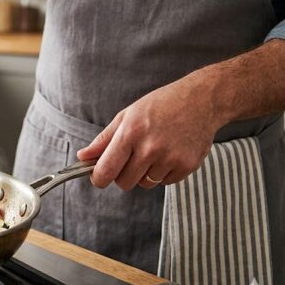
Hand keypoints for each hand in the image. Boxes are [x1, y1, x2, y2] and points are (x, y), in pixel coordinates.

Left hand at [77, 75, 224, 189]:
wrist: (202, 100)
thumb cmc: (160, 105)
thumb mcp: (127, 115)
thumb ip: (104, 140)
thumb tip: (83, 157)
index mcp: (131, 133)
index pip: (106, 170)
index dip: (98, 178)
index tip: (99, 177)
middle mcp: (150, 148)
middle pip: (124, 182)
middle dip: (122, 175)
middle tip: (130, 158)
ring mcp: (170, 158)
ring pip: (145, 184)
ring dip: (144, 174)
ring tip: (153, 151)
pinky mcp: (187, 166)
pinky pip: (165, 183)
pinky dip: (163, 173)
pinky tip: (169, 153)